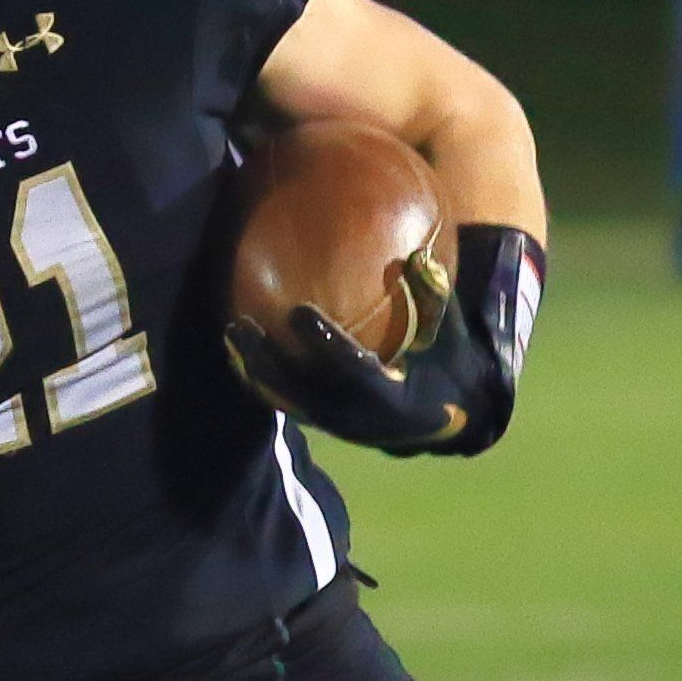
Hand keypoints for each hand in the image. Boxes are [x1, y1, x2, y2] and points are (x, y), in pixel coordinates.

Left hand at [226, 228, 537, 459]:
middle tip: (242, 324)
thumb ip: (434, 299)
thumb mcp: (451, 336)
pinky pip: (285, 403)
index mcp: (391, 400)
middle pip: (302, 391)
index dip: (323, 343)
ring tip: (231, 334)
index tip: (297, 310)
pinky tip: (238, 353)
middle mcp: (356, 419)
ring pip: (286, 400)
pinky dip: (260, 381)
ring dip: (254, 369)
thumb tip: (420, 254)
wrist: (444, 420)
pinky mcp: (323, 424)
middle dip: (269, 359)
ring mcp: (336, 426)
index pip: (349, 370)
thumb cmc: (446, 367)